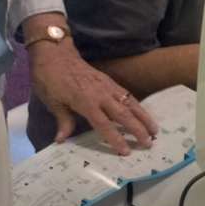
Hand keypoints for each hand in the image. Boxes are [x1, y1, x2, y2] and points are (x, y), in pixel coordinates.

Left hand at [28, 41, 157, 154]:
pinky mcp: (108, 80)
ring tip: (155, 129)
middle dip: (137, 129)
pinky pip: (126, 94)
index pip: (104, 124)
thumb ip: (62, 120)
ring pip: (130, 102)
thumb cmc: (49, 78)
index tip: (126, 151)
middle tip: (149, 143)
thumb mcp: (52, 101)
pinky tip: (142, 113)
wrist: (54, 53)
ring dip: (143, 116)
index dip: (115, 138)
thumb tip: (61, 140)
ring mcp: (107, 86)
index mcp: (85, 101)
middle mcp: (100, 94)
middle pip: (123, 114)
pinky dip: (137, 105)